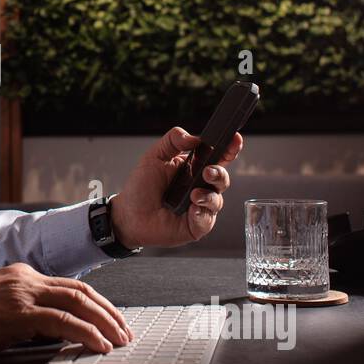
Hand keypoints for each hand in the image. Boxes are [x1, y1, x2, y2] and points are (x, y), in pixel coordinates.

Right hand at [0, 263, 132, 363]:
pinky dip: (86, 333)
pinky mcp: (16, 312)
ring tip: (119, 340)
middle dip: (109, 312)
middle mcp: (24, 277)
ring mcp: (21, 293)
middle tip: (125, 331)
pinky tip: (97, 345)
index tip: (111, 320)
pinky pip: (62, 322)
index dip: (96, 303)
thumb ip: (23, 315)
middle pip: (81, 290)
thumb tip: (52, 334)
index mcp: (20, 275)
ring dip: (105, 322)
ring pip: (77, 302)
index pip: (69, 286)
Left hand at [110, 126, 242, 248]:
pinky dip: (202, 215)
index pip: (218, 157)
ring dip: (209, 196)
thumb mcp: (154, 156)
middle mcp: (200, 187)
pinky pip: (207, 220)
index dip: (230, 148)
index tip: (235, 139)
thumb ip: (173, 140)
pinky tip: (192, 211)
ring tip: (194, 195)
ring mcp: (200, 207)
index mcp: (194, 168)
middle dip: (220, 173)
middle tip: (208, 172)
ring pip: (217, 200)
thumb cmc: (141, 187)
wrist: (128, 215)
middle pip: (222, 178)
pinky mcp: (196, 226)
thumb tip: (194, 137)